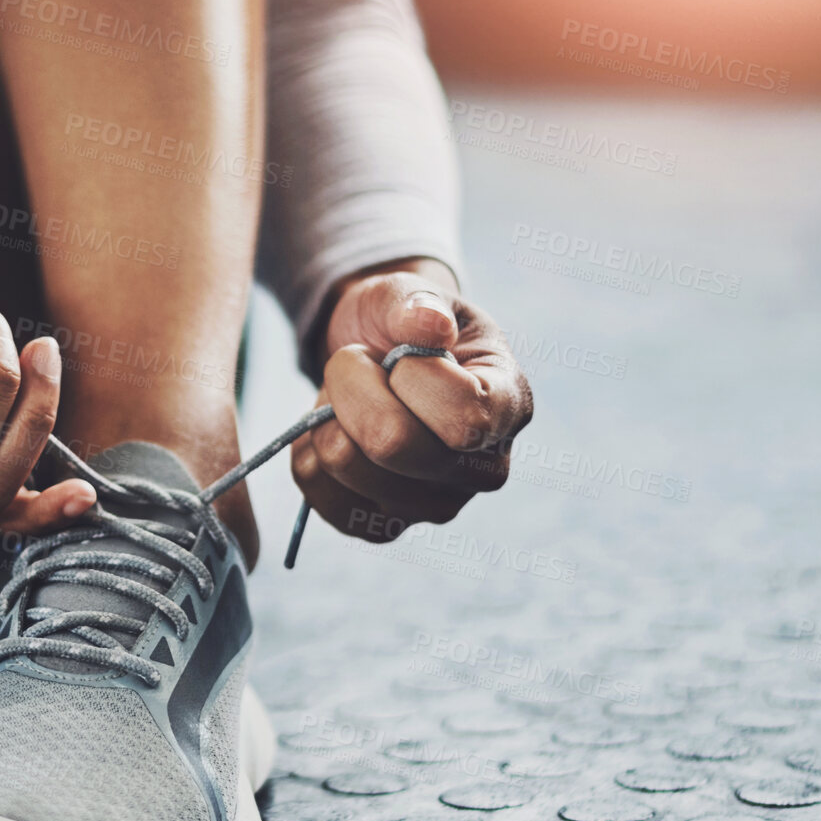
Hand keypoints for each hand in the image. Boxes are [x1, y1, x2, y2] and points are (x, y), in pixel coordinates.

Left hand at [291, 259, 531, 541]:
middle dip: (351, 388)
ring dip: (326, 418)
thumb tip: (431, 324)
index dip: (412, 376)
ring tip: (348, 398)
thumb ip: (415, 300)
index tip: (402, 350)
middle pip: (393, 445)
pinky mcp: (387, 526)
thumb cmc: (403, 322)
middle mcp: (483, 470)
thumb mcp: (409, 293)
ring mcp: (436, 506)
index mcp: (510, 405)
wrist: (375, 357)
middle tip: (354, 363)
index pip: (463, 417)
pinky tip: (332, 430)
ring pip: (347, 467)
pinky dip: (310, 454)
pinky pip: (322, 498)